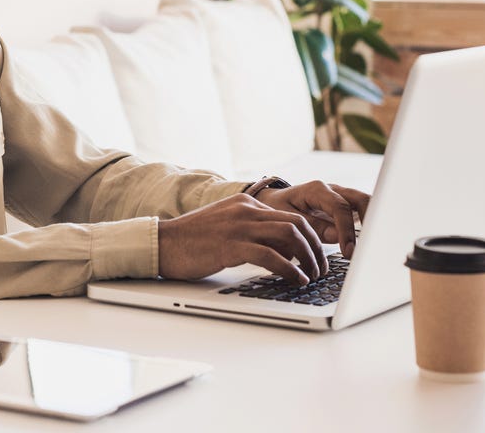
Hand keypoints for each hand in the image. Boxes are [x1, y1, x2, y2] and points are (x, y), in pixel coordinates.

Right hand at [158, 193, 327, 284]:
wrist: (162, 243)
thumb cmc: (191, 241)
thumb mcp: (225, 226)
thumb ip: (249, 230)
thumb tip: (278, 250)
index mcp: (245, 204)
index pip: (289, 216)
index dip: (309, 238)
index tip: (315, 256)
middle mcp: (246, 210)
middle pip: (297, 224)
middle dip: (315, 248)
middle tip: (321, 268)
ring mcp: (239, 226)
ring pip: (290, 236)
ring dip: (308, 259)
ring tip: (313, 276)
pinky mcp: (232, 245)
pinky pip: (272, 256)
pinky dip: (290, 269)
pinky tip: (296, 280)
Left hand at [253, 181, 368, 258]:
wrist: (273, 202)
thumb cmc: (278, 209)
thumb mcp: (288, 218)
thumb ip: (312, 226)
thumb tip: (337, 236)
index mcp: (316, 190)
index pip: (339, 207)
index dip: (346, 230)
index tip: (348, 252)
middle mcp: (333, 190)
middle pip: (362, 200)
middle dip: (371, 222)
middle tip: (369, 248)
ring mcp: (342, 197)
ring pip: (367, 205)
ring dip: (373, 224)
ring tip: (373, 247)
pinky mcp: (346, 207)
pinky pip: (363, 213)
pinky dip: (369, 226)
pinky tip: (370, 245)